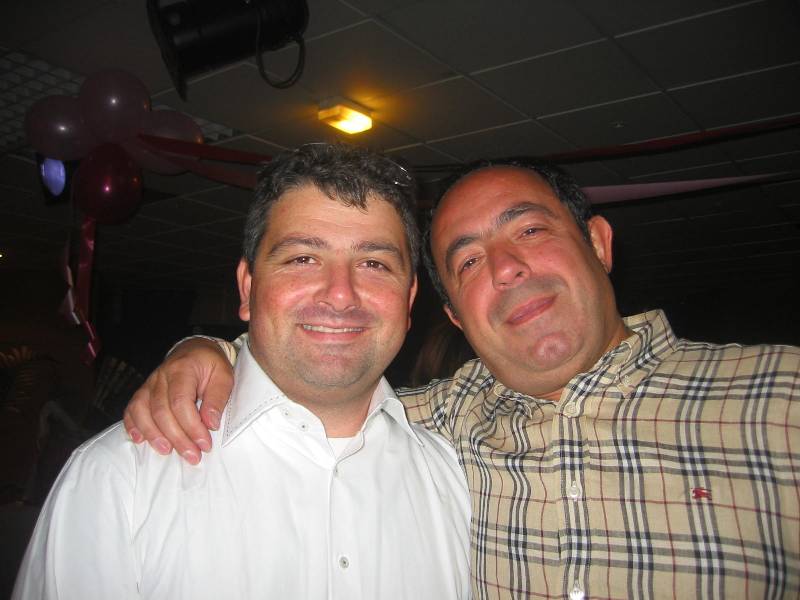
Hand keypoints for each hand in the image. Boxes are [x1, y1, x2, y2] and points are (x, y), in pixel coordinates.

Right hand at [123, 337, 233, 463]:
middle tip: (192, 456)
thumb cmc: (211, 364)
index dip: (192, 426)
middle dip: (177, 437)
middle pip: (162, 411)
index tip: (205, 444)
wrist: (194, 349)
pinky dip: (133, 425)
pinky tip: (139, 440)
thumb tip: (210, 424)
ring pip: (142, 411)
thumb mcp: (224, 376)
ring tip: (167, 451)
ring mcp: (149, 383)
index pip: (181, 402)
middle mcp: (161, 376)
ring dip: (154, 435)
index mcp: (182, 369)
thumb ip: (218, 398)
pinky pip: (131, 409)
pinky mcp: (143, 391)